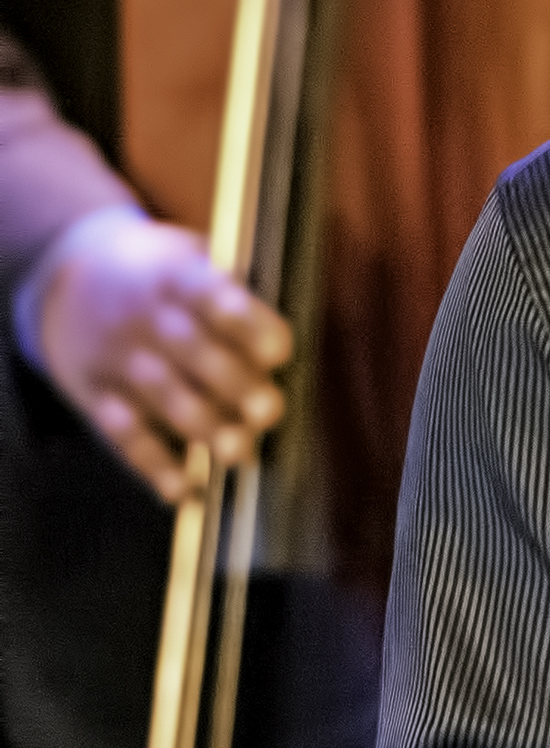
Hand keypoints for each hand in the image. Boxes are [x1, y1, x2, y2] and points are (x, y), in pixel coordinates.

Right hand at [34, 212, 292, 504]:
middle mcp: (142, 317)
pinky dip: (152, 465)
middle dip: (234, 384)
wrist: (64, 278)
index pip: (212, 296)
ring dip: (203, 427)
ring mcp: (116, 357)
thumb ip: (232, 291)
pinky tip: (183, 490)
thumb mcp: (188, 258)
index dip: (247, 323)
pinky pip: (122, 433)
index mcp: (176, 276)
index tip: (280, 351)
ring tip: (240, 452)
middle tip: (271, 412)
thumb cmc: (159, 276)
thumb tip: (287, 346)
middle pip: (191, 351)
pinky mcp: (94, 394)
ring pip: (162, 396)